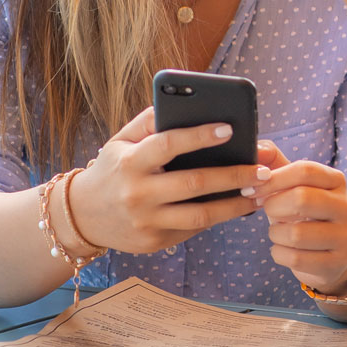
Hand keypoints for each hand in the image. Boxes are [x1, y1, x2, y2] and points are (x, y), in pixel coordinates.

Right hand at [65, 107, 260, 255]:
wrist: (82, 215)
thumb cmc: (113, 168)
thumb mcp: (122, 140)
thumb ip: (151, 120)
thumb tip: (189, 103)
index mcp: (130, 162)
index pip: (168, 145)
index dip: (199, 136)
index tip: (230, 128)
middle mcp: (137, 194)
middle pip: (194, 184)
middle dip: (235, 176)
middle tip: (264, 170)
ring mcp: (145, 222)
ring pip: (200, 216)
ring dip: (236, 205)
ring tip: (260, 193)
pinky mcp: (153, 243)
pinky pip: (193, 230)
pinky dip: (218, 218)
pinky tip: (238, 207)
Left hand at [248, 140, 346, 295]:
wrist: (328, 254)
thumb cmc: (304, 214)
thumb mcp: (292, 186)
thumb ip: (274, 164)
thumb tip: (256, 148)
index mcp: (336, 181)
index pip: (305, 170)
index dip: (274, 178)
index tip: (254, 189)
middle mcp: (346, 206)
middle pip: (302, 198)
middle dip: (274, 206)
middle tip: (267, 210)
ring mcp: (343, 236)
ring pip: (296, 233)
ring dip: (275, 233)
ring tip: (278, 232)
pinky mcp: (335, 262)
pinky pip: (294, 258)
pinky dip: (278, 254)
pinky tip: (283, 249)